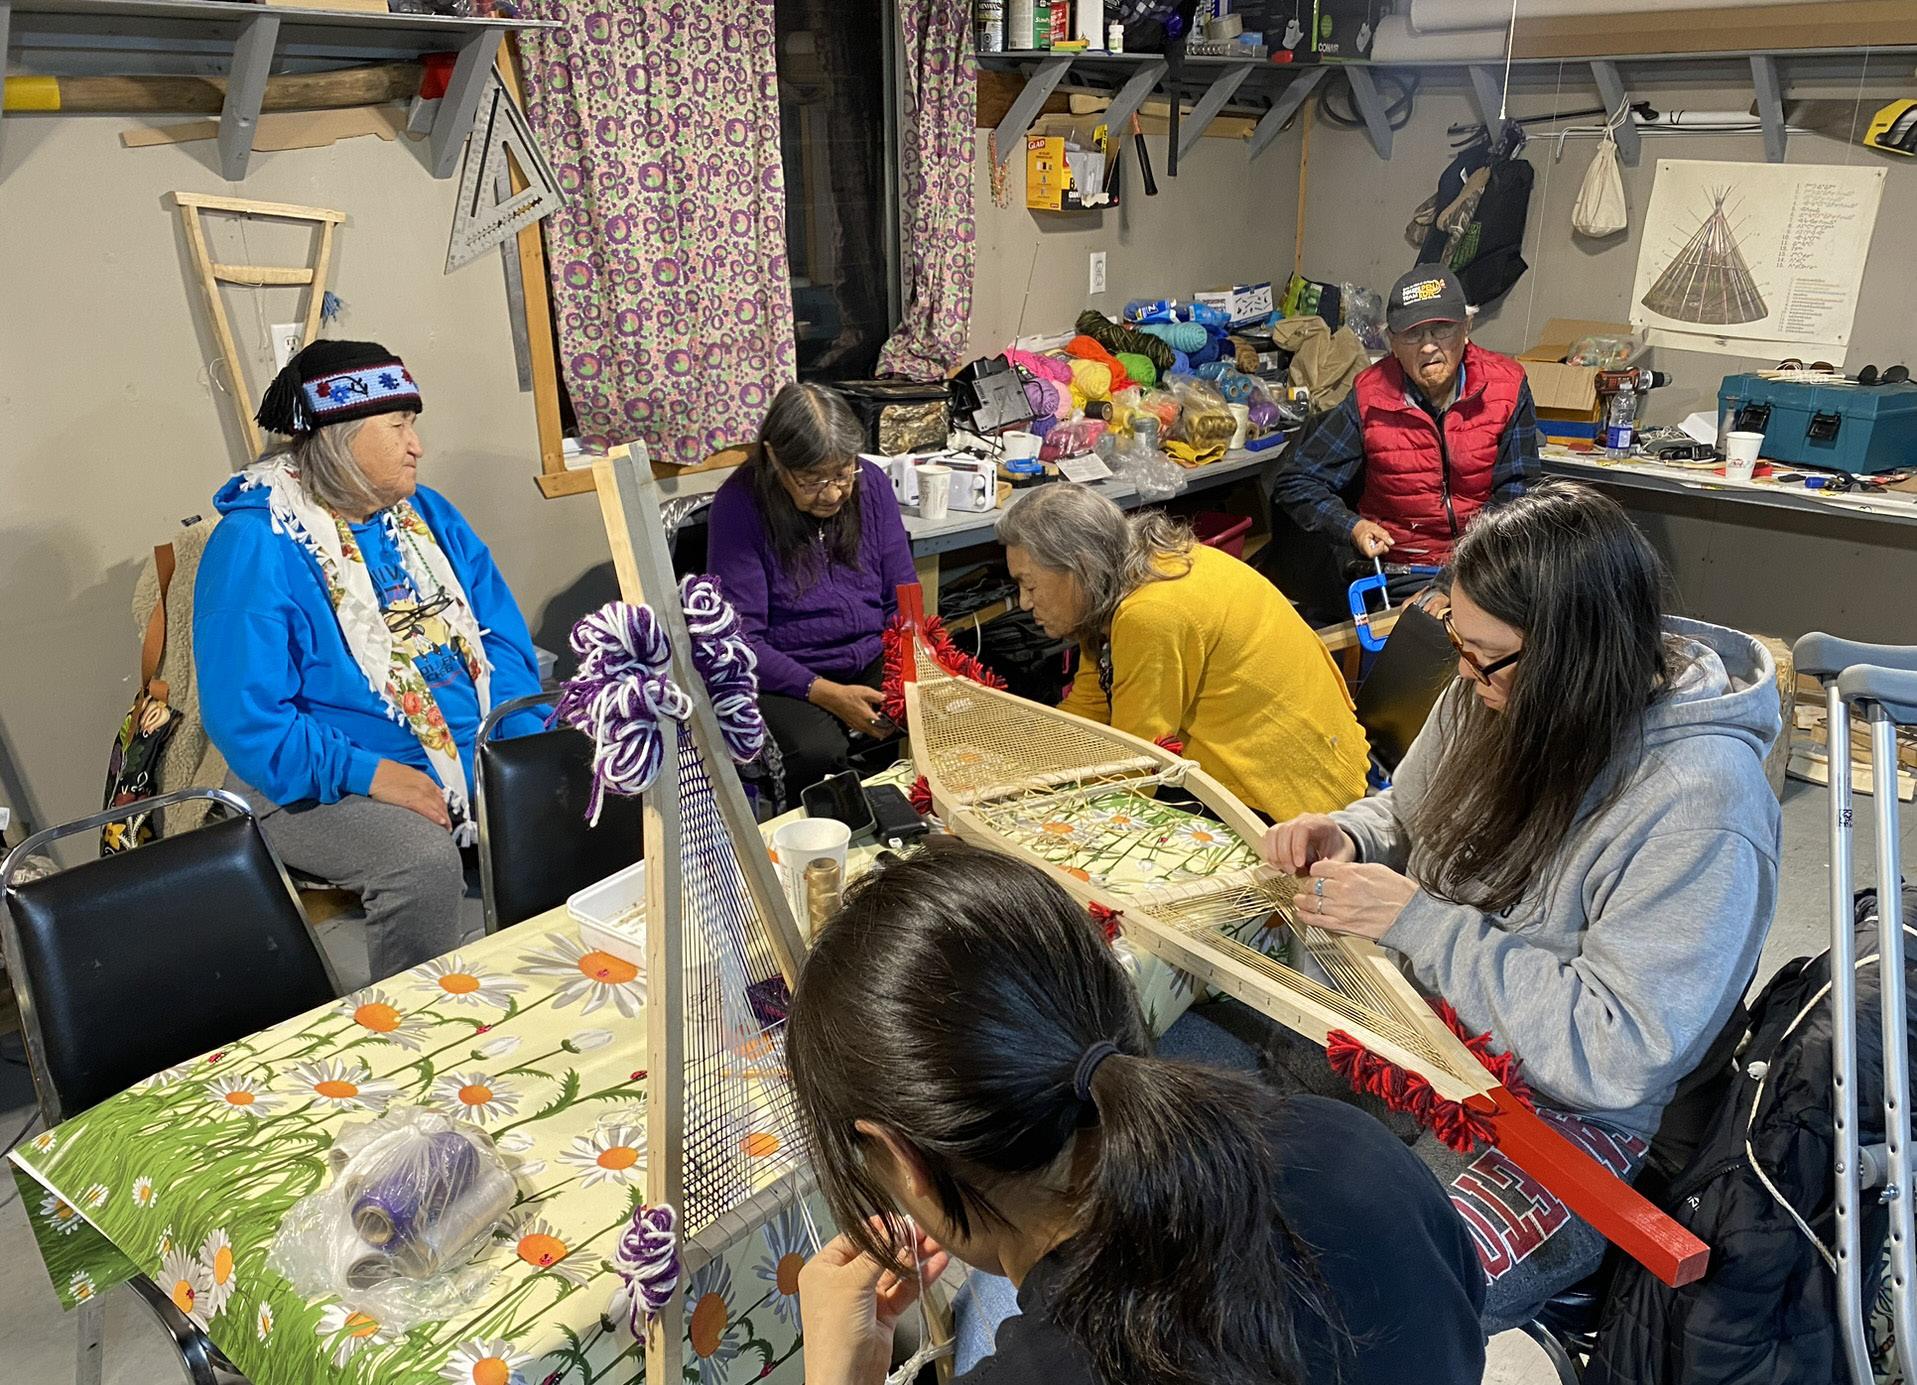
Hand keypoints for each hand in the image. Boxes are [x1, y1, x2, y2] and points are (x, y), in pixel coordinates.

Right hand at [369, 759, 450, 828]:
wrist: (373, 772)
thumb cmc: (383, 773)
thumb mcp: (403, 777)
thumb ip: (412, 785)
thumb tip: (414, 793)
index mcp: (423, 779)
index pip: (439, 795)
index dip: (443, 806)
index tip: (445, 813)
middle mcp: (425, 785)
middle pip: (441, 802)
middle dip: (446, 814)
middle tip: (448, 824)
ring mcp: (420, 792)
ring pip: (438, 807)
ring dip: (444, 819)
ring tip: (447, 828)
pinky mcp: (412, 799)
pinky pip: (428, 810)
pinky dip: (437, 817)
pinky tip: (442, 823)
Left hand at [799, 1223, 949, 1384]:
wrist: (846, 1379)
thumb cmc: (834, 1335)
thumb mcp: (852, 1284)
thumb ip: (875, 1254)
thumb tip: (891, 1228)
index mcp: (824, 1269)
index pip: (854, 1238)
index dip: (878, 1228)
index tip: (900, 1221)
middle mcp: (843, 1281)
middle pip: (876, 1253)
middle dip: (901, 1242)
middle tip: (923, 1232)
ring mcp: (865, 1298)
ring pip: (893, 1271)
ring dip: (915, 1257)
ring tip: (936, 1244)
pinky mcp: (884, 1314)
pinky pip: (904, 1290)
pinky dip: (920, 1277)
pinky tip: (936, 1265)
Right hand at [811, 680, 890, 736]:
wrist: (834, 698)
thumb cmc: (848, 695)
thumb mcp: (866, 692)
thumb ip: (878, 696)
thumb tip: (885, 698)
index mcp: (869, 717)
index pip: (884, 727)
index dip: (890, 727)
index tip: (894, 725)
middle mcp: (864, 724)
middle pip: (878, 734)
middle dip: (885, 732)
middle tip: (890, 728)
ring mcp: (858, 726)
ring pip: (871, 733)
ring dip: (878, 731)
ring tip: (882, 726)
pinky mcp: (853, 725)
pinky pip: (864, 731)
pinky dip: (870, 729)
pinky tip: (870, 723)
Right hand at [1261, 814, 1356, 875]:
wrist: (1336, 842)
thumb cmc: (1339, 849)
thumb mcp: (1342, 856)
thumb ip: (1332, 865)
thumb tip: (1317, 875)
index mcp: (1320, 822)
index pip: (1302, 829)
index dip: (1297, 847)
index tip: (1299, 864)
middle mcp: (1302, 819)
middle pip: (1285, 830)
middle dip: (1285, 854)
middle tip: (1291, 871)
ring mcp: (1290, 824)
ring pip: (1273, 833)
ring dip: (1275, 854)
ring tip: (1285, 870)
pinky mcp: (1281, 832)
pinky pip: (1269, 838)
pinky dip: (1271, 853)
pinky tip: (1279, 866)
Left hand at [1295, 859, 1418, 939]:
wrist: (1409, 914)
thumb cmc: (1396, 891)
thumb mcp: (1374, 869)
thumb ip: (1351, 868)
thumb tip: (1335, 868)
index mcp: (1351, 873)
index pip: (1320, 867)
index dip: (1316, 870)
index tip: (1315, 873)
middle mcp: (1343, 889)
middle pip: (1312, 884)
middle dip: (1308, 885)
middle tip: (1308, 887)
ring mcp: (1341, 908)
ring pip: (1311, 902)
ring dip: (1302, 900)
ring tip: (1299, 900)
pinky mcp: (1343, 925)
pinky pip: (1316, 920)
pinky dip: (1305, 916)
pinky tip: (1302, 913)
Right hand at [1351, 520, 1393, 557]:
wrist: (1356, 527)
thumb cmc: (1363, 527)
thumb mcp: (1375, 528)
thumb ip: (1383, 535)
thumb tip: (1391, 543)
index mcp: (1364, 546)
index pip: (1373, 554)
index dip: (1379, 548)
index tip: (1381, 541)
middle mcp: (1365, 551)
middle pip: (1378, 553)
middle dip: (1382, 545)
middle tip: (1379, 537)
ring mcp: (1367, 552)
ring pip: (1380, 552)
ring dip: (1381, 544)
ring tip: (1377, 538)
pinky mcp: (1370, 551)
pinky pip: (1378, 550)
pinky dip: (1379, 545)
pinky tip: (1376, 540)